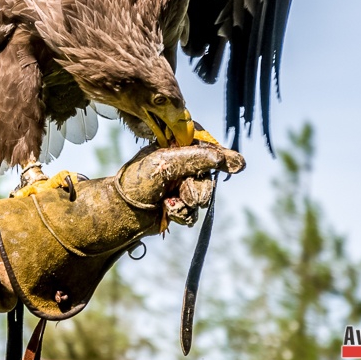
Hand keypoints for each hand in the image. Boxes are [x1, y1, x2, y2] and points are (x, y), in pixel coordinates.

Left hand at [116, 144, 244, 227]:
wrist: (123, 212)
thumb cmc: (139, 182)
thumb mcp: (167, 163)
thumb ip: (197, 158)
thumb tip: (227, 158)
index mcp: (175, 147)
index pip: (205, 145)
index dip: (220, 155)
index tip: (236, 164)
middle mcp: (180, 164)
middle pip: (208, 174)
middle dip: (198, 187)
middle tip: (185, 192)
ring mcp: (180, 184)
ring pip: (203, 195)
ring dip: (189, 202)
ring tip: (171, 201)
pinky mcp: (179, 204)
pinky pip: (194, 212)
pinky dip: (183, 214)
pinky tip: (168, 210)